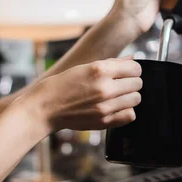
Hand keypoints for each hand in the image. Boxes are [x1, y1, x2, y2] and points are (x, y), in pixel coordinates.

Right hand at [20, 58, 142, 131]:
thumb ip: (111, 64)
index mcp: (99, 70)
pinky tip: (116, 107)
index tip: (126, 72)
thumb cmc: (61, 86)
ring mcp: (105, 106)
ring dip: (129, 96)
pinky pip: (130, 115)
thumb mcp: (84, 67)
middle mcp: (105, 88)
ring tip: (117, 96)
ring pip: (136, 99)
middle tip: (120, 84)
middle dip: (131, 82)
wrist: (44, 108)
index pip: (135, 68)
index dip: (132, 69)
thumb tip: (131, 60)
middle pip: (138, 83)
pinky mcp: (104, 122)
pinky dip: (126, 111)